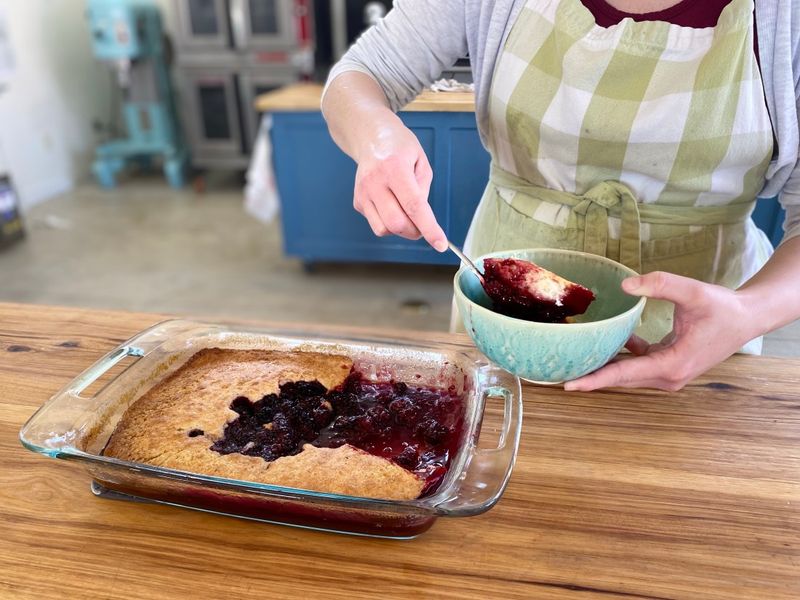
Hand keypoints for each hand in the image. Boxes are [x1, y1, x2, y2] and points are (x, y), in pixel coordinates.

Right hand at [353, 118, 446, 251]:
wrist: (370, 136)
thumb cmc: (399, 147)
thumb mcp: (421, 161)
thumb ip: (423, 191)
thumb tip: (420, 219)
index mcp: (395, 168)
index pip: (414, 206)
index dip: (429, 228)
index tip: (440, 245)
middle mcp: (375, 181)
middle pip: (396, 223)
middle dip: (415, 232)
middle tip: (423, 225)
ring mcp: (363, 192)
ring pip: (383, 229)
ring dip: (400, 229)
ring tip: (406, 212)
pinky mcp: (358, 201)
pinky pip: (376, 223)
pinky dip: (388, 222)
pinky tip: (391, 204)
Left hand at [564, 271, 757, 391]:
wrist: (747, 318)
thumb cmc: (723, 308)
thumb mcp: (692, 292)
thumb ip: (660, 285)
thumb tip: (626, 285)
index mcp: (672, 364)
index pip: (625, 374)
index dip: (595, 380)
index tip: (568, 386)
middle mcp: (669, 377)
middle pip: (621, 379)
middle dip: (591, 376)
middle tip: (557, 374)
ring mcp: (669, 375)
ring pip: (628, 373)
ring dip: (604, 366)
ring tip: (574, 359)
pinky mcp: (668, 366)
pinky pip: (637, 364)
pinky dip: (622, 355)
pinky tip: (611, 338)